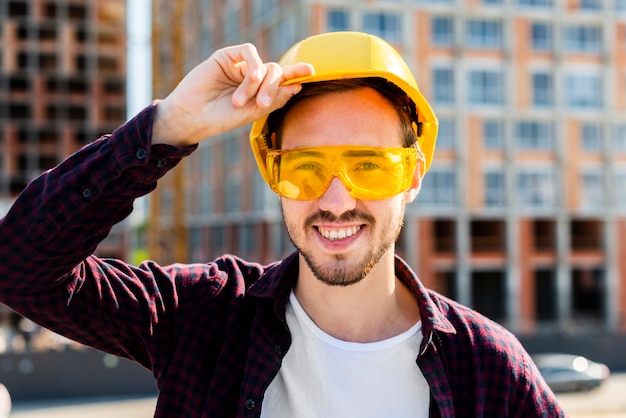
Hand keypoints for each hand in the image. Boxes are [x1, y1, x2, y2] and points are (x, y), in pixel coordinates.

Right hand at [152, 43, 313, 146]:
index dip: (296, 73)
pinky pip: (248, 51)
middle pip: (276, 72)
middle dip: (273, 87)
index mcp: (258, 91)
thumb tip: (297, 86)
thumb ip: (275, 99)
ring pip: (264, 64)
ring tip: (243, 100)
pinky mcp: (226, 56)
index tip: (312, 72)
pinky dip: (253, 66)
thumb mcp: (253, 112)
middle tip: (261, 104)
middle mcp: (250, 76)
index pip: (281, 79)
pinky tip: (249, 79)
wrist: (194, 117)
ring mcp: (239, 66)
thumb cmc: (221, 118)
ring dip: (259, 83)